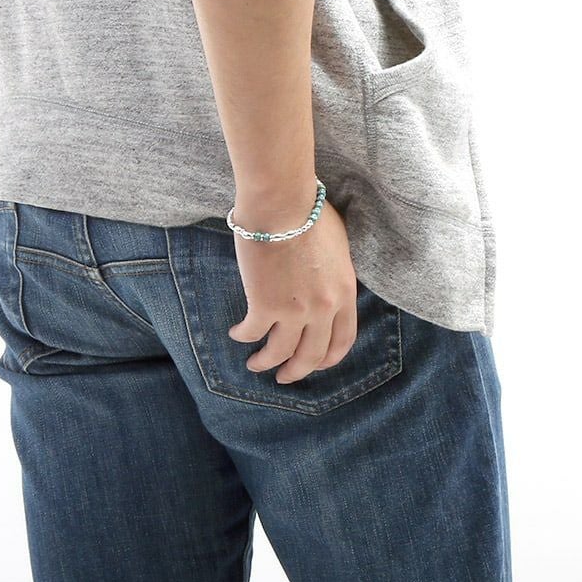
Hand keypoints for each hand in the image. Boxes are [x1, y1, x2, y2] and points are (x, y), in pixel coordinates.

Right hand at [228, 192, 358, 383]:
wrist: (283, 204)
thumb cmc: (308, 212)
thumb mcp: (338, 245)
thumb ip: (335, 271)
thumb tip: (325, 281)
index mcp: (344, 293)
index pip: (343, 340)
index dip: (329, 358)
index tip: (317, 364)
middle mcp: (323, 308)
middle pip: (312, 356)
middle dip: (297, 372)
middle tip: (284, 377)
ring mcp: (294, 311)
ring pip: (280, 353)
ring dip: (266, 363)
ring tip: (256, 365)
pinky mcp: (265, 306)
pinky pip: (252, 333)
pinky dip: (243, 337)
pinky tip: (237, 334)